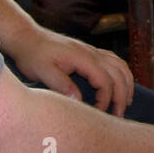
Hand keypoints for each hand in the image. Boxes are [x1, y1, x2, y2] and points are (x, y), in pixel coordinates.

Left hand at [13, 27, 134, 116]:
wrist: (27, 36)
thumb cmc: (32, 54)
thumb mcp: (42, 71)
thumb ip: (61, 85)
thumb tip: (79, 101)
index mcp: (83, 58)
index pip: (105, 81)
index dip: (106, 100)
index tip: (98, 113)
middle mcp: (92, 53)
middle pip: (118, 75)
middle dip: (122, 96)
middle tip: (119, 115)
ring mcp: (93, 51)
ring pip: (121, 66)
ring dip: (126, 84)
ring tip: (126, 102)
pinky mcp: (90, 52)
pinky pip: (115, 61)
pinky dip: (122, 74)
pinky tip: (119, 84)